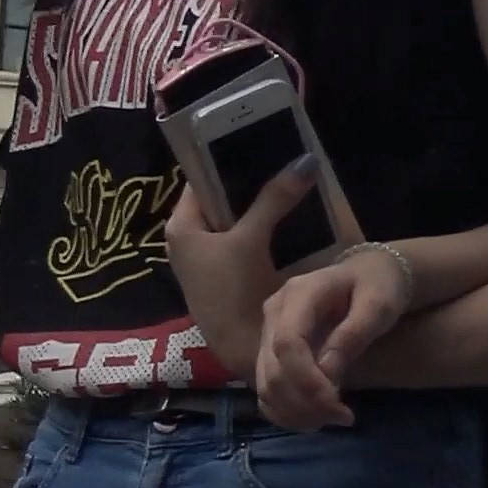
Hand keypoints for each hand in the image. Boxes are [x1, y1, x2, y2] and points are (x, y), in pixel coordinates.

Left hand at [164, 161, 319, 386]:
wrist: (238, 349)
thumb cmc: (232, 290)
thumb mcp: (251, 239)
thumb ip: (275, 199)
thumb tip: (305, 161)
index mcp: (182, 225)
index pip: (201, 176)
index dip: (227, 157)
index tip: (259, 138)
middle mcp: (188, 238)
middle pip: (220, 197)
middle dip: (250, 180)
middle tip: (283, 156)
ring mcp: (207, 257)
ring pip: (235, 218)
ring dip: (260, 204)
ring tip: (290, 178)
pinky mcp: (226, 273)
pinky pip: (244, 238)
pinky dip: (263, 226)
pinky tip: (289, 215)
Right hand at [255, 243, 414, 431]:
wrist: (367, 274)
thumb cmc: (378, 286)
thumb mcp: (378, 306)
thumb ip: (352, 335)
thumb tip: (326, 374)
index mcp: (299, 295)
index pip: (287, 343)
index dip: (306, 379)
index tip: (335, 402)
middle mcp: (275, 312)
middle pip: (272, 369)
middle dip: (304, 402)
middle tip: (343, 417)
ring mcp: (268, 332)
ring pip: (265, 385)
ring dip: (295, 412)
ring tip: (333, 419)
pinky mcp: (271, 352)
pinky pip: (266, 390)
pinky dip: (285, 411)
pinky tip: (314, 419)